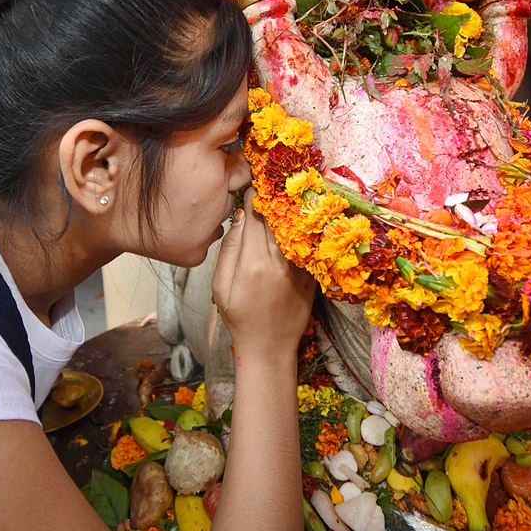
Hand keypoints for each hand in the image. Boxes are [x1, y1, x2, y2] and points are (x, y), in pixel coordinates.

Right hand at [212, 188, 313, 356]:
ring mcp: (298, 269)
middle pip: (276, 218)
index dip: (253, 197)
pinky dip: (302, 230)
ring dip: (289, 210)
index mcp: (252, 263)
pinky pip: (306, 245)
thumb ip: (228, 251)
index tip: (251, 184)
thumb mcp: (219, 287)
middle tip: (269, 182)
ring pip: (294, 228)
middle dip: (272, 199)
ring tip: (285, 194)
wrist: (268, 347)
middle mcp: (278, 262)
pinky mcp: (311, 276)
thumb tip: (240, 219)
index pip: (254, 217)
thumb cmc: (239, 318)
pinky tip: (298, 220)